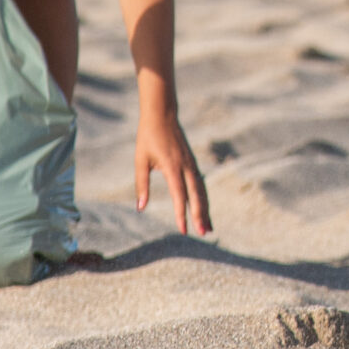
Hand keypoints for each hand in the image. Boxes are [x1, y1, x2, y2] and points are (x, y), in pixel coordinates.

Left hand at [135, 104, 212, 235]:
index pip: (179, 195)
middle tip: (204, 233)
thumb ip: (142, 185)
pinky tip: (203, 208)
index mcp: (172, 167)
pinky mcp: (192, 162)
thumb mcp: (140, 161)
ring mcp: (191, 164)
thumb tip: (140, 208)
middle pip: (197, 195)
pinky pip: (200, 183)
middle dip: (201, 215)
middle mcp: (186, 166)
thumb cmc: (148, 138)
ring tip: (208, 227)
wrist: (162, 115)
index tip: (183, 230)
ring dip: (205, 209)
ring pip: (202, 190)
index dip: (182, 214)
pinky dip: (203, 198)